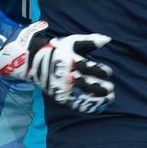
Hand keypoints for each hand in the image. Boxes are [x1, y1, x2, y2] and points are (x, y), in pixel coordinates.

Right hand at [0, 22, 114, 112]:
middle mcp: (67, 74)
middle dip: (101, 88)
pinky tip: (96, 108)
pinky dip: (85, 106)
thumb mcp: (73, 42)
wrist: (35, 60)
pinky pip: (73, 103)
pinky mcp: (59, 94)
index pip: (90, 68)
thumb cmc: (59, 50)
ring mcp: (62, 86)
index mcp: (72, 61)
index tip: (108, 73)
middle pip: (87, 84)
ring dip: (96, 99)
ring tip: (107, 100)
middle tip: (110, 89)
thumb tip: (108, 39)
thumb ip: (90, 41)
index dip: (102, 72)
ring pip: (82, 95)